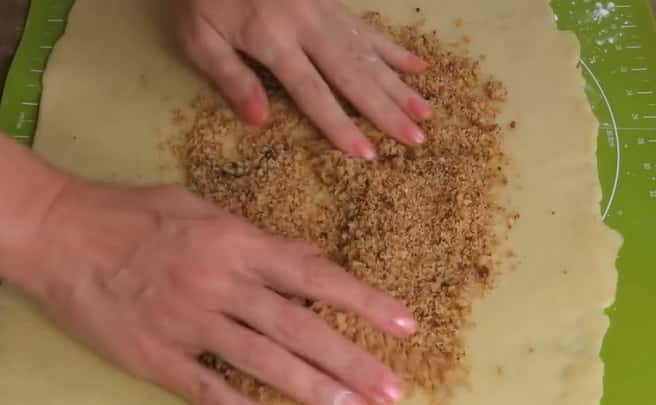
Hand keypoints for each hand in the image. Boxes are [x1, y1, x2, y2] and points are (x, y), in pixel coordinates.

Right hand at [10, 179, 414, 404]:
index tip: (403, 322)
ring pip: (263, 363)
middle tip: (393, 388)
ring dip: (313, 389)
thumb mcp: (203, 208)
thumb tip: (306, 260)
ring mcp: (190, 324)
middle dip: (351, 361)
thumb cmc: (135, 213)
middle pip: (300, 329)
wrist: (62, 235)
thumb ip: (257, 238)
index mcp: (237, 244)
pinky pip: (207, 389)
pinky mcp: (157, 356)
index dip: (364, 299)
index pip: (315, 275)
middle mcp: (221, 285)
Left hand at [172, 0, 431, 158]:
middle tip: (417, 138)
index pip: (313, 91)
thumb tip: (261, 120)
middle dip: (386, 110)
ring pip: (369, 52)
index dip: (340, 125)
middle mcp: (307, 26)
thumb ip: (231, 77)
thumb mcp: (200, 38)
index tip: (367, 153)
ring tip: (425, 110)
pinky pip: (368, 28)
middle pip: (353, 74)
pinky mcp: (333, 1)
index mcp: (272, 39)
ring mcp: (325, 10)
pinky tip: (418, 65)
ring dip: (399, 83)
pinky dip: (394, 49)